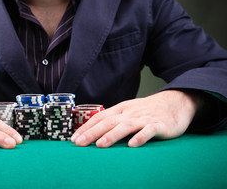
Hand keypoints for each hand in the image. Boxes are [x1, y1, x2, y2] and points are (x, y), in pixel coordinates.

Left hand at [71, 90, 200, 147]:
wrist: (175, 103)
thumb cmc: (147, 110)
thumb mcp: (128, 111)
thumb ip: (114, 120)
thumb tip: (93, 131)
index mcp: (121, 109)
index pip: (99, 118)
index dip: (86, 128)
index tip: (74, 139)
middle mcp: (130, 113)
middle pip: (108, 122)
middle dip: (92, 133)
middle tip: (79, 143)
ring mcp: (144, 118)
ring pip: (126, 126)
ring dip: (112, 135)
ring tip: (100, 145)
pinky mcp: (159, 125)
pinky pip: (149, 131)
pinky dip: (140, 137)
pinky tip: (132, 145)